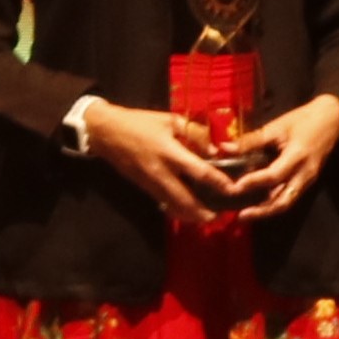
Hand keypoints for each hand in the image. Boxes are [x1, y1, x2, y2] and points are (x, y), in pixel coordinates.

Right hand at [78, 98, 242, 220]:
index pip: (199, 172)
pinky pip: (163, 202)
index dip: (217, 182)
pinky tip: (185, 210)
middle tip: (217, 217)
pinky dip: (175, 209)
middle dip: (201, 212)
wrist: (106, 132)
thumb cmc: (140, 123)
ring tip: (204, 218)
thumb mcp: (170, 120)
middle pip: (185, 199)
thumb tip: (214, 151)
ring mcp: (151, 182)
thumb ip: (194, 134)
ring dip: (189, 214)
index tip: (232, 189)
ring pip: (173, 205)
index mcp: (170, 152)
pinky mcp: (143, 187)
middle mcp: (161, 172)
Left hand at [225, 93, 338, 217]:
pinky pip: (291, 197)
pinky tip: (259, 204)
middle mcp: (305, 174)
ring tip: (246, 215)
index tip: (236, 187)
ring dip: (267, 211)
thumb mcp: (277, 126)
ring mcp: (308, 180)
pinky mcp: (307, 182)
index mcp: (298, 157)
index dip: (254, 182)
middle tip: (241, 216)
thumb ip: (252, 140)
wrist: (332, 120)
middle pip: (284, 201)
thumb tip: (225, 148)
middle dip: (262, 211)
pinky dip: (274, 203)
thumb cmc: (303, 120)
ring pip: (287, 203)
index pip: (274, 175)